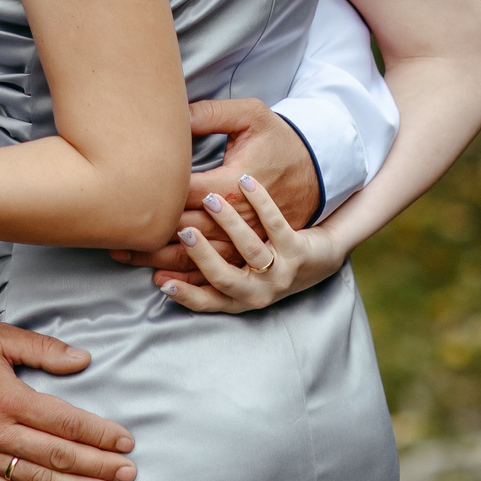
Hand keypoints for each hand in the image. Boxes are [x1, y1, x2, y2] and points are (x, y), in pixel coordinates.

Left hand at [107, 99, 320, 271]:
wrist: (319, 170)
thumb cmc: (278, 139)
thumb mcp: (251, 115)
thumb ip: (209, 114)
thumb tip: (170, 113)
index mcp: (231, 185)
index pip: (182, 196)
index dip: (151, 198)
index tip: (119, 194)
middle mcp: (236, 219)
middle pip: (182, 232)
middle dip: (145, 234)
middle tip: (107, 231)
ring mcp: (244, 241)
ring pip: (195, 258)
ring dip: (157, 260)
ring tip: (121, 255)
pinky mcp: (250, 253)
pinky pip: (217, 274)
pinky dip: (188, 282)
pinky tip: (161, 283)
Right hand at [157, 174, 346, 314]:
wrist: (321, 258)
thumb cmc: (268, 263)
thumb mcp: (238, 275)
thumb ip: (205, 269)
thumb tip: (159, 259)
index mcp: (239, 297)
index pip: (207, 299)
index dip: (184, 293)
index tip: (158, 279)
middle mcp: (259, 291)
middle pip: (225, 278)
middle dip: (202, 256)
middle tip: (182, 231)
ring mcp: (280, 272)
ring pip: (250, 249)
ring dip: (228, 223)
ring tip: (212, 199)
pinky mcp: (298, 250)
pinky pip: (276, 223)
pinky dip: (260, 201)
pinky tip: (246, 181)